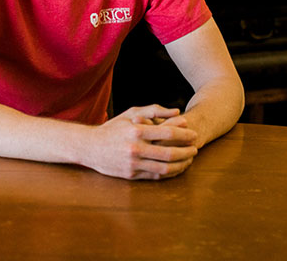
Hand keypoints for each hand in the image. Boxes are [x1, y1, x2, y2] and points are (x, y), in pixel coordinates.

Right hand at [83, 105, 198, 179]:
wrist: (90, 147)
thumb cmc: (113, 127)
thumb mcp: (131, 113)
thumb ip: (154, 110)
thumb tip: (177, 111)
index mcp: (137, 131)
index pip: (168, 133)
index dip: (185, 135)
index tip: (194, 135)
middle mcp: (136, 148)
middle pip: (169, 153)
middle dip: (187, 152)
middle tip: (196, 149)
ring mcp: (133, 163)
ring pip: (165, 168)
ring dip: (181, 165)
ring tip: (189, 160)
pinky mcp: (131, 175)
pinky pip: (156, 176)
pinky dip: (169, 173)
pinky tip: (176, 168)